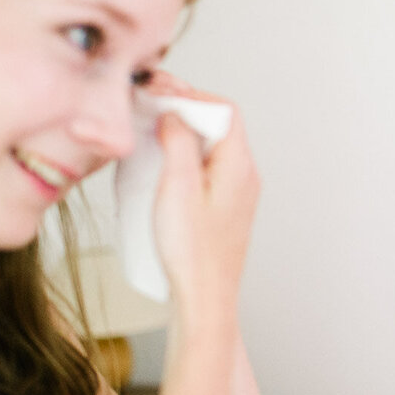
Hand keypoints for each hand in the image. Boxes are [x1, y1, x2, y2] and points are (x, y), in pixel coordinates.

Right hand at [145, 72, 259, 319]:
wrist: (204, 299)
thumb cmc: (192, 253)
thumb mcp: (178, 186)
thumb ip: (179, 141)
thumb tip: (175, 113)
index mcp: (238, 165)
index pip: (222, 109)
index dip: (191, 95)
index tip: (160, 95)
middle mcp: (244, 175)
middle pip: (218, 125)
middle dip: (184, 111)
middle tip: (151, 108)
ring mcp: (236, 193)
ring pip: (211, 147)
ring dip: (182, 134)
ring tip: (151, 133)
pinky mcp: (224, 208)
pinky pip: (207, 168)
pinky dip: (185, 157)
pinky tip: (162, 167)